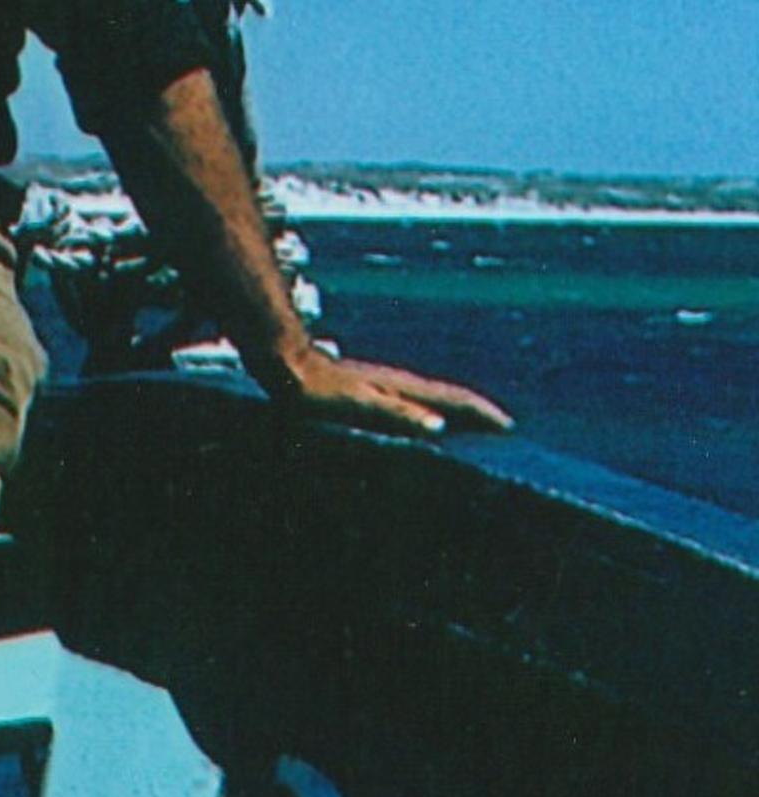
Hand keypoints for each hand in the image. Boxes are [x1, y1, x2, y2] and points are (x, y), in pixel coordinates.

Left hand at [262, 349, 511, 439]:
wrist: (287, 366)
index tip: (509, 427)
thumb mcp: (361, 406)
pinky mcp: (370, 391)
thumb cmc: (320, 391)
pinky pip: (412, 404)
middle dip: (477, 413)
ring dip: (456, 413)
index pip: (456, 399)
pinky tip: (422, 424)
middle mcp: (401, 383)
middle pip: (450, 398)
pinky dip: (429, 415)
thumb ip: (398, 415)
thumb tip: (440, 426)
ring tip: (473, 429)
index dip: (483, 413)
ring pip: (432, 400)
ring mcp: (386, 386)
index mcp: (405, 388)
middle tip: (502, 430)